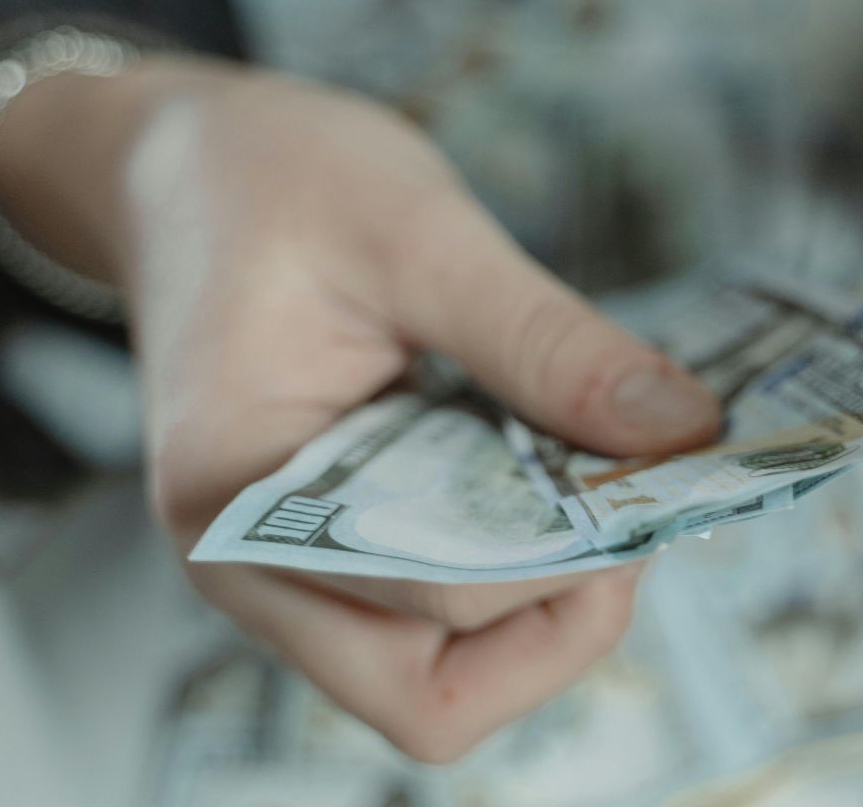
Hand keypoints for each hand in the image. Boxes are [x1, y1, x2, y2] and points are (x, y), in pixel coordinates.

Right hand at [0, 55, 720, 760]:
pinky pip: (432, 619)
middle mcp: (243, 563)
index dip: (570, 556)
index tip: (661, 478)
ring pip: (436, 679)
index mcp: (235, 491)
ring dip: (541, 608)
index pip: (433, 597)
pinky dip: (514, 574)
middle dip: (559, 618)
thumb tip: (681, 430)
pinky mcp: (330, 548)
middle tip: (637, 505)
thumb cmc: (275, 181)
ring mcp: (284, 569)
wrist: (180, 166)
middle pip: (428, 697)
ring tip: (602, 491)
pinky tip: (559, 483)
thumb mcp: (421, 231)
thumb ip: (547, 341)